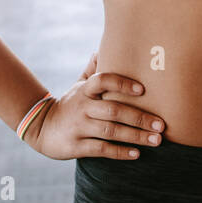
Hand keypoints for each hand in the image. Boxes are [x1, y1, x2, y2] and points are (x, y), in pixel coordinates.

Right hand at [24, 51, 165, 160]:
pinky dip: (120, 152)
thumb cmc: (69, 105)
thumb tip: (102, 48)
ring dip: (136, 136)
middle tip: (161, 125)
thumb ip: (93, 70)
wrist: (40, 128)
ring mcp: (79, 127)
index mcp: (85, 90)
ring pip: (111, 131)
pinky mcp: (76, 146)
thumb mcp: (78, 85)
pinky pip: (102, 149)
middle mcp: (82, 107)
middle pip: (114, 110)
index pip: (103, 81)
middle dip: (140, 118)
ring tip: (156, 140)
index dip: (122, 83)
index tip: (143, 89)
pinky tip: (137, 154)